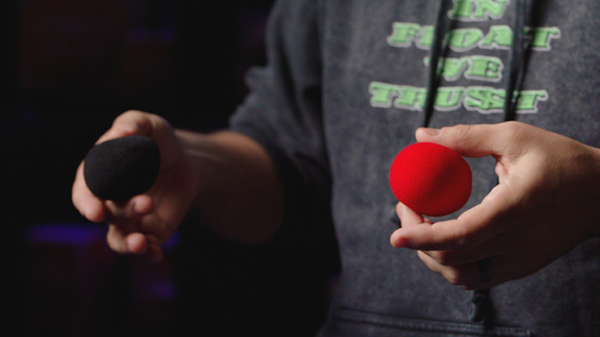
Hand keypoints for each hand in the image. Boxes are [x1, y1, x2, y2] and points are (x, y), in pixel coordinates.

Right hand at [72, 111, 197, 261]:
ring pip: (120, 239)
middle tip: (145, 203)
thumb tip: (121, 134)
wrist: (185, 158)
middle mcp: (110, 202)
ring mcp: (130, 219)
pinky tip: (156, 255)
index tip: (94, 211)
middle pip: (107, 215)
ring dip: (128, 243)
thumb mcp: (147, 123)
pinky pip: (146, 247)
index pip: (84, 193)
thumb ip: (131, 124)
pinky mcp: (152, 230)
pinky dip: (149, 254)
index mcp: (99, 177)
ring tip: (142, 242)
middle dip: (122, 213)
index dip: (86, 203)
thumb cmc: (157, 139)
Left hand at [390, 122, 599, 289]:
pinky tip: (444, 240)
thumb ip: (464, 138)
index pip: (461, 235)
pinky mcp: (521, 267)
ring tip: (419, 224)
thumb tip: (421, 136)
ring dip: (431, 255)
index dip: (422, 237)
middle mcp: (517, 242)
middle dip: (416, 238)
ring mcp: (520, 261)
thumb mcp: (514, 137)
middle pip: (452, 258)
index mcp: (515, 209)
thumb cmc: (561, 159)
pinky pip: (477, 277)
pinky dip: (452, 265)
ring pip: (461, 276)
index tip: (395, 234)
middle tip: (404, 208)